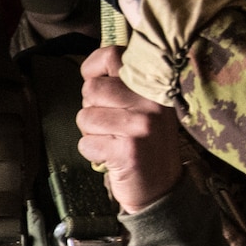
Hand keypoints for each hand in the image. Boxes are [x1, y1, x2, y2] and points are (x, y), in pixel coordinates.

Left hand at [77, 44, 184, 212]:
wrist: (161, 190)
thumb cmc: (145, 144)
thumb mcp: (145, 108)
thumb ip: (124, 85)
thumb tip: (89, 71)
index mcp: (155, 86)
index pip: (112, 54)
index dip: (92, 69)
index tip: (96, 86)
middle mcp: (151, 102)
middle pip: (91, 89)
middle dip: (90, 108)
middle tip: (110, 125)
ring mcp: (141, 126)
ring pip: (85, 116)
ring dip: (90, 133)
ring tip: (112, 142)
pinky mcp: (127, 151)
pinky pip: (85, 142)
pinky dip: (92, 152)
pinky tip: (111, 157)